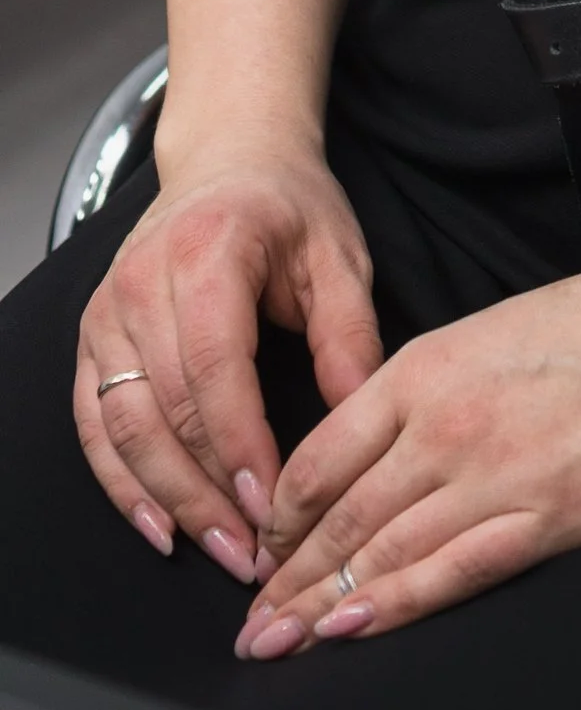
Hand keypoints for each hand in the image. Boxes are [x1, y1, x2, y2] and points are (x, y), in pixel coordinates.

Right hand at [76, 142, 383, 582]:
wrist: (229, 157)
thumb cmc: (289, 205)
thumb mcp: (339, 255)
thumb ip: (350, 334)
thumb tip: (360, 416)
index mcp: (209, 252)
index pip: (215, 370)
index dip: (240, 446)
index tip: (272, 505)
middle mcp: (143, 283)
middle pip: (166, 410)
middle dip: (209, 491)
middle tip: (252, 551)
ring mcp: (108, 311)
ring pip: (123, 427)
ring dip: (167, 499)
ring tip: (217, 548)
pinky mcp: (92, 338)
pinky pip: (94, 424)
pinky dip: (121, 482)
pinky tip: (158, 525)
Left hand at [232, 261, 580, 657]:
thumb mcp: (479, 335)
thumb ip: (413, 392)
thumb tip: (356, 460)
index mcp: (423, 370)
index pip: (321, 459)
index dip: (280, 518)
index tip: (260, 555)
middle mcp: (444, 425)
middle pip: (341, 518)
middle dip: (286, 582)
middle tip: (250, 628)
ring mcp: (493, 475)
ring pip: (382, 554)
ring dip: (320, 608)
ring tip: (280, 644)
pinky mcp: (543, 517)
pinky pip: (450, 573)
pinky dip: (392, 605)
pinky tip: (351, 629)